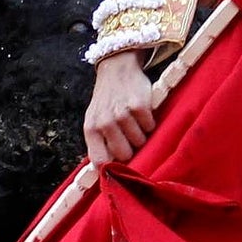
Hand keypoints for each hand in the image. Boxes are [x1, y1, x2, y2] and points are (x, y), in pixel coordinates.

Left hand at [84, 49, 154, 164]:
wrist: (116, 69)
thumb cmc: (106, 100)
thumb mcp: (94, 120)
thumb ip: (98, 143)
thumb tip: (105, 172)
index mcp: (91, 129)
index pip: (100, 161)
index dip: (112, 168)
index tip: (119, 167)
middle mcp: (104, 122)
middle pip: (125, 154)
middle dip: (131, 149)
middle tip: (129, 137)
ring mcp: (121, 114)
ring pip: (140, 141)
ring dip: (141, 134)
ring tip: (135, 122)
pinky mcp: (139, 105)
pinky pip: (150, 126)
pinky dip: (149, 122)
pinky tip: (142, 113)